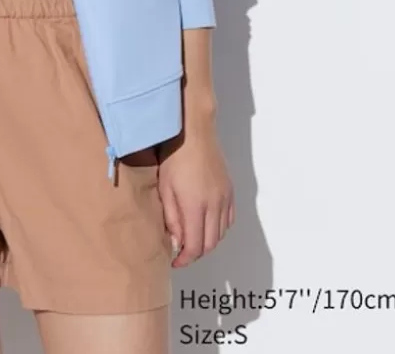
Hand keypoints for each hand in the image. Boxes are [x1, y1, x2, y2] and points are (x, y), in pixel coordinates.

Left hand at [157, 118, 233, 267]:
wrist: (193, 132)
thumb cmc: (173, 157)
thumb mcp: (165, 188)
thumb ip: (171, 217)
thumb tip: (176, 241)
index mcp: (196, 206)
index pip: (195, 246)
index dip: (185, 259)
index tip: (174, 262)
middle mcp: (215, 205)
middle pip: (210, 243)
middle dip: (195, 253)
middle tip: (181, 252)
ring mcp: (225, 198)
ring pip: (221, 233)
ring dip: (207, 242)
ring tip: (191, 239)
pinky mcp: (230, 191)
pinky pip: (228, 220)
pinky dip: (218, 229)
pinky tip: (206, 224)